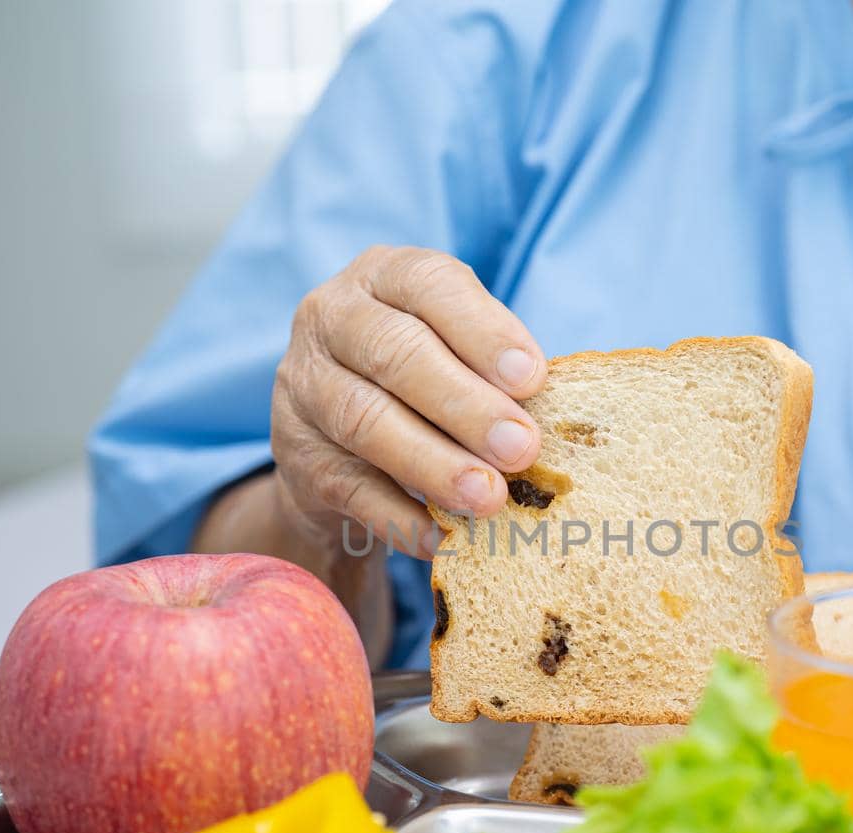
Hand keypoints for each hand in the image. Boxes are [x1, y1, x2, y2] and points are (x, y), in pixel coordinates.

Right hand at [271, 245, 546, 558]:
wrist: (336, 438)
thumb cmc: (425, 380)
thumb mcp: (456, 348)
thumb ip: (495, 369)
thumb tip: (555, 418)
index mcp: (384, 275)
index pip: (430, 286)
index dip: (483, 331)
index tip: (533, 378)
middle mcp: (331, 317)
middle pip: (395, 354)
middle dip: (465, 405)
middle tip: (521, 448)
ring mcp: (304, 386)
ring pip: (366, 421)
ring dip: (434, 463)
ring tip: (488, 498)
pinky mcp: (297, 456)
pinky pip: (349, 487)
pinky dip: (399, 516)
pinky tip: (442, 538)